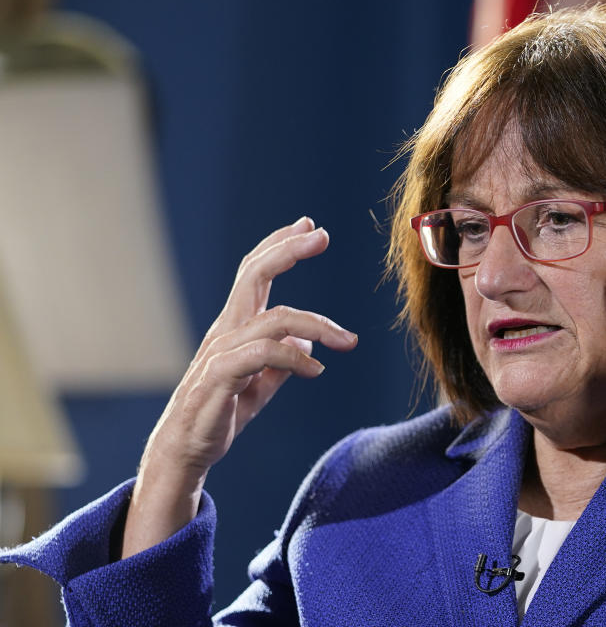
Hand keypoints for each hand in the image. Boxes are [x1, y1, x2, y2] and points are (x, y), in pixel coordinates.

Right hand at [122, 217, 357, 557]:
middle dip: (287, 251)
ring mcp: (221, 352)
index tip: (309, 227)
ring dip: (317, 325)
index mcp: (234, 327)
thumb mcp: (260, 386)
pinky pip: (263, 356)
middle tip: (321, 235)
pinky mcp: (221, 378)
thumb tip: (307, 343)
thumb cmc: (218, 415)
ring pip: (273, 319)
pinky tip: (317, 371)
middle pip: (254, 275)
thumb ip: (282, 363)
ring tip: (347, 341)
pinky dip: (295, 360)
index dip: (279, 247)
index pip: (255, 274)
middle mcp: (226, 331)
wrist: (185, 452)